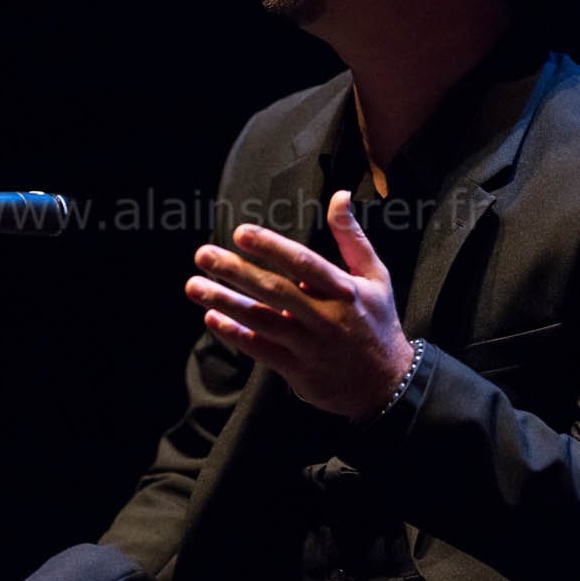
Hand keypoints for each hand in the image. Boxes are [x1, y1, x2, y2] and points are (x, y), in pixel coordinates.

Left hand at [184, 190, 411, 420]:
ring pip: (261, 321)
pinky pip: (259, 350)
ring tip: (193, 285)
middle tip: (203, 254)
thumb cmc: (377, 321)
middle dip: (235, 271)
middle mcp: (326, 318)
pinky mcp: (298, 370)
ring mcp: (310, 347)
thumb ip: (351, 237)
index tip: (241, 232)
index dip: (271, 247)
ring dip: (225, 302)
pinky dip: (234, 334)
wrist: (386, 384)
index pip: (303, 263)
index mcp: (345, 291)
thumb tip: (339, 196)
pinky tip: (211, 317)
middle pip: (275, 291)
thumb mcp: (374, 277)